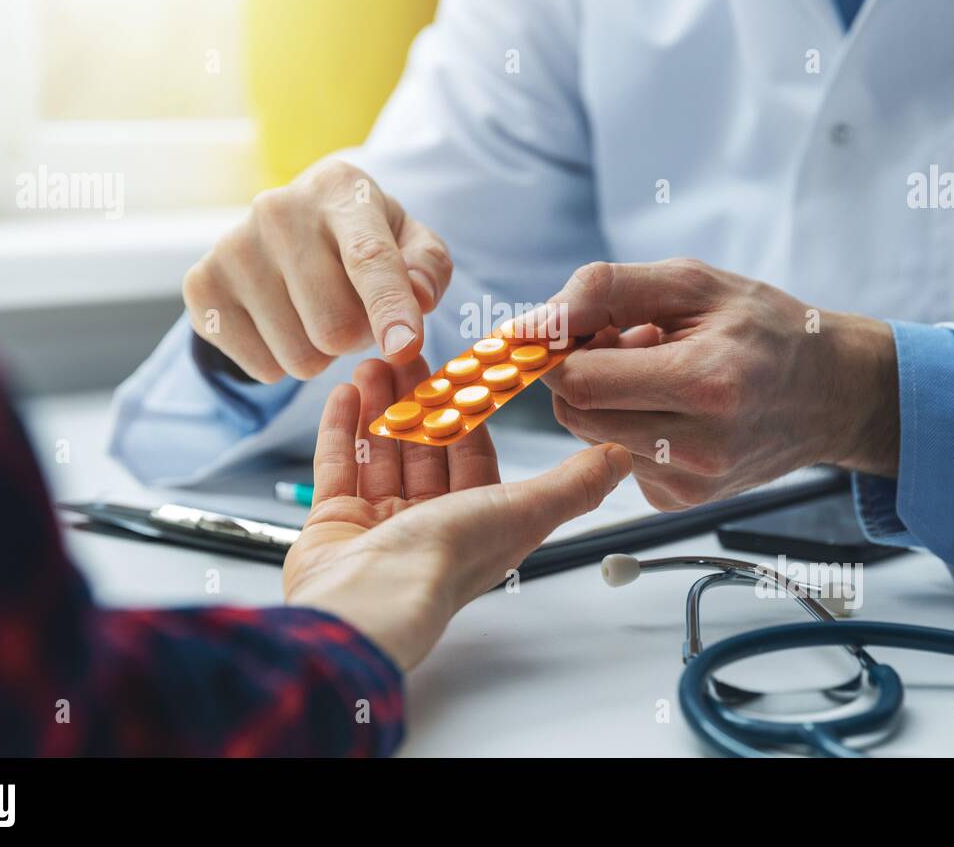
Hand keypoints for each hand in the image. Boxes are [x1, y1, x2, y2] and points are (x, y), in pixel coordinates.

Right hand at [183, 159, 452, 382]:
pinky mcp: (201, 286)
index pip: (368, 258)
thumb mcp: (410, 241)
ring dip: (321, 353)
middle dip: (358, 337)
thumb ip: (428, 268)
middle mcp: (279, 210)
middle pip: (336, 327)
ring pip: (300, 357)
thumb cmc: (363, 237)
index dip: (389, 307)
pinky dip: (282, 361)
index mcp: (340, 190)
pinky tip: (281, 322)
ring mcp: (232, 247)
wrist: (288, 227)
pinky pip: (262, 368)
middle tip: (354, 311)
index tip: (404, 347)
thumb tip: (417, 298)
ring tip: (316, 314)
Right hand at [283, 357, 632, 670]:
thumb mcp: (523, 511)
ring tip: (373, 360)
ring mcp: (378, 525)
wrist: (369, 601)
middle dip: (415, 398)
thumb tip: (620, 458)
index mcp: (476, 523)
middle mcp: (427, 524)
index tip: (458, 367)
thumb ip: (574, 484)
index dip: (466, 408)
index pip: (472, 453)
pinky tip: (345, 392)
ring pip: (381, 452)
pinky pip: (338, 468)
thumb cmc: (445, 561)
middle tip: (406, 351)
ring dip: (378, 406)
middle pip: (423, 447)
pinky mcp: (333, 526)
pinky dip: (341, 430)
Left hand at [536, 260, 897, 510]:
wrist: (831, 392)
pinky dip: (628, 427)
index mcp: (704, 383)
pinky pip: (617, 458)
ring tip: (656, 371)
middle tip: (625, 341)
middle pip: (577, 413)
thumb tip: (533, 321)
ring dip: (605, 399)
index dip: (561, 351)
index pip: (581, 381)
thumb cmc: (764, 328)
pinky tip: (670, 406)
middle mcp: (699, 446)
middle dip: (581, 372)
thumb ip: (606, 290)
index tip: (573, 329)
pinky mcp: (680, 501)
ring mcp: (690, 483)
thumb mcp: (693, 282)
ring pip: (591, 437)